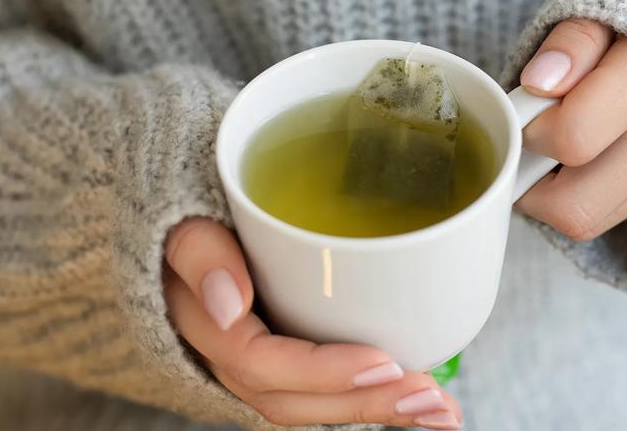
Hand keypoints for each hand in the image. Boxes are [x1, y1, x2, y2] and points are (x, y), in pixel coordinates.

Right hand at [164, 218, 462, 428]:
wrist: (191, 226)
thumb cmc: (195, 216)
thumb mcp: (185, 222)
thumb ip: (199, 252)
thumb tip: (229, 304)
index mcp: (207, 327)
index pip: (260, 363)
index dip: (322, 371)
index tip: (382, 362)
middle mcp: (233, 359)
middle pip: (296, 399)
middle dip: (366, 402)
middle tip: (431, 395)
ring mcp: (262, 363)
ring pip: (317, 403)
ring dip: (380, 409)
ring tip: (441, 410)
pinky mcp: (291, 357)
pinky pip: (329, 390)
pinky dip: (375, 397)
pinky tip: (422, 401)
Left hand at [515, 18, 626, 240]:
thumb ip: (574, 40)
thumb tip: (538, 83)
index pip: (573, 136)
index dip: (531, 127)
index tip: (527, 106)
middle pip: (576, 207)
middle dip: (531, 182)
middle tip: (530, 141)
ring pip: (592, 219)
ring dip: (555, 191)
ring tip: (556, 143)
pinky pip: (614, 213)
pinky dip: (585, 191)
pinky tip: (587, 151)